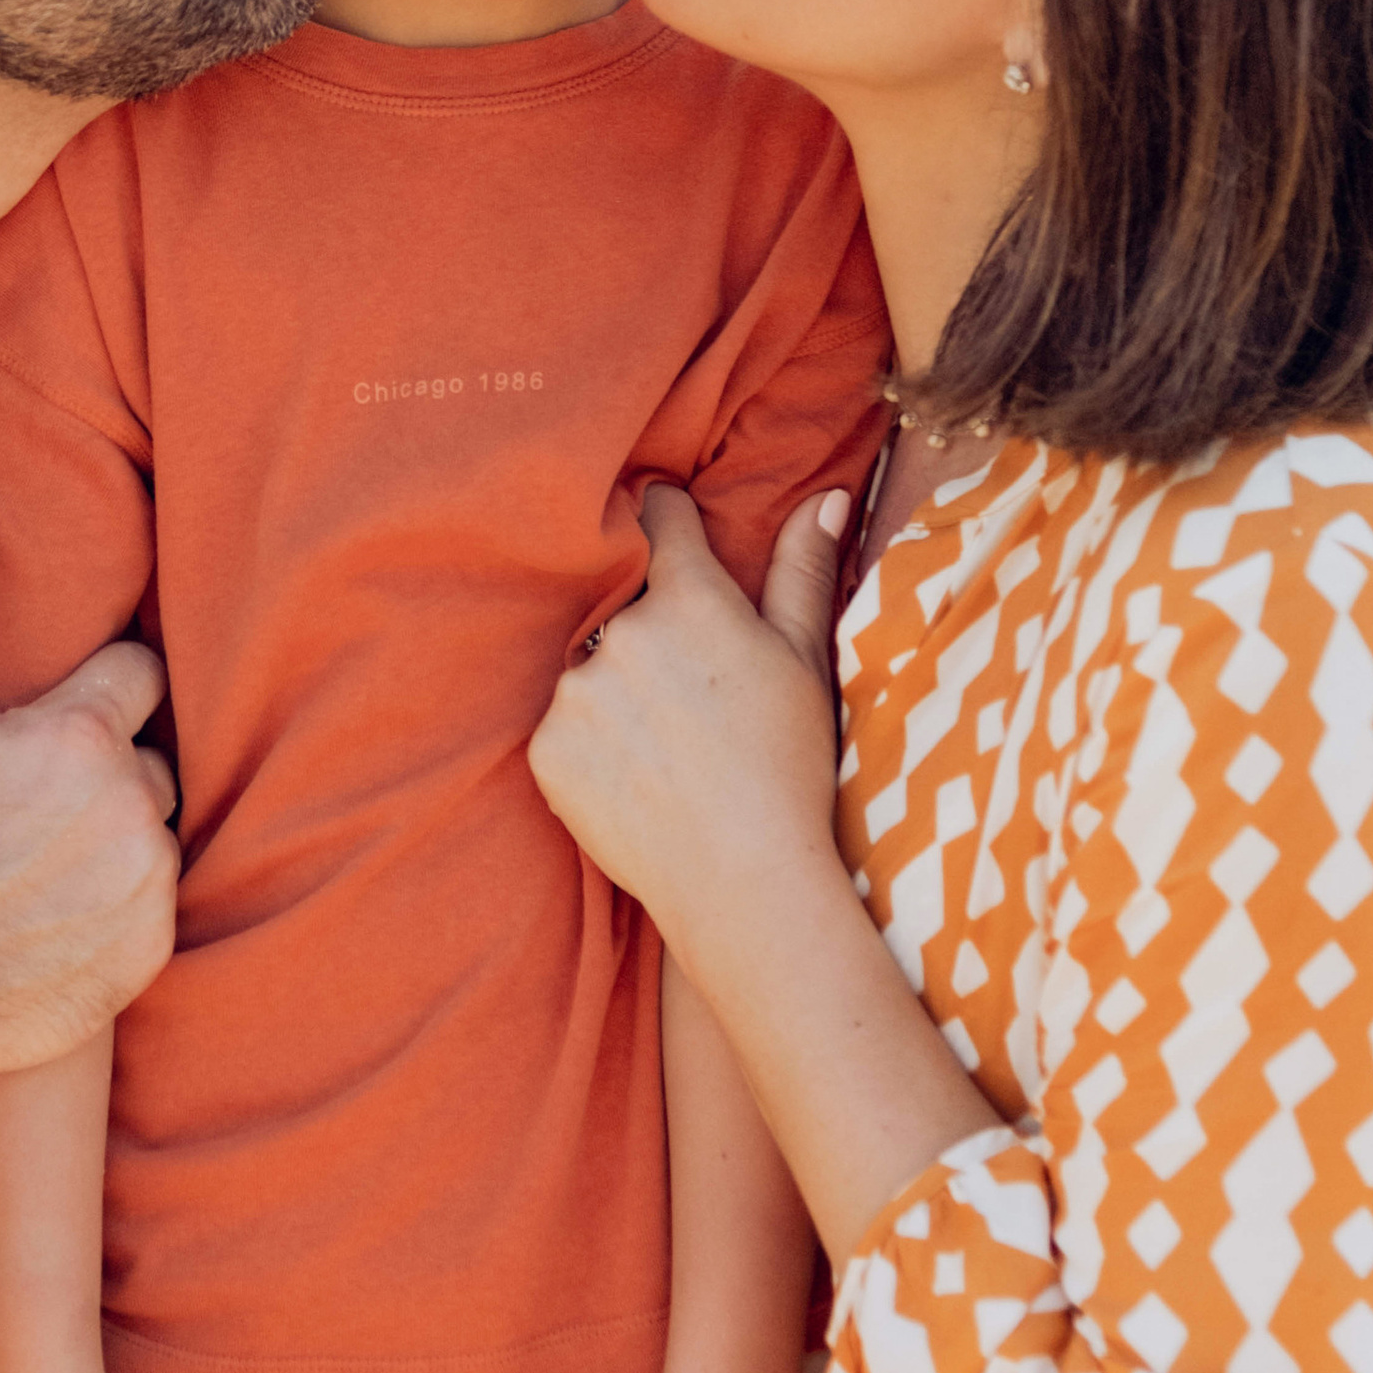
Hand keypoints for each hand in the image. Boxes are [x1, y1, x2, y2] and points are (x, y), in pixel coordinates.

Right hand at [0, 544, 181, 1080]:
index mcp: (78, 737)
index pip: (140, 673)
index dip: (111, 684)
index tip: (82, 707)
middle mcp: (129, 801)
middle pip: (151, 759)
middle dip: (111, 772)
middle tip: (43, 805)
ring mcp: (146, 877)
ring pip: (154, 833)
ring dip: (118, 839)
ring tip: (47, 865)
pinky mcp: (152, 942)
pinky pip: (154, 902)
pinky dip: (120, 903)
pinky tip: (60, 915)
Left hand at [527, 485, 851, 966]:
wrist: (744, 878)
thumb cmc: (789, 766)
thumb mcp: (805, 660)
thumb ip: (803, 571)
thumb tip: (825, 494)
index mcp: (689, 598)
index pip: (657, 518)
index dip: (667, 520)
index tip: (667, 525)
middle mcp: (621, 634)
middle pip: (621, 604)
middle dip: (647, 628)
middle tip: (689, 692)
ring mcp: (576, 693)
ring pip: (589, 668)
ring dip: (615, 690)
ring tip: (665, 747)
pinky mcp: (546, 750)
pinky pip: (563, 727)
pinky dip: (591, 745)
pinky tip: (637, 778)